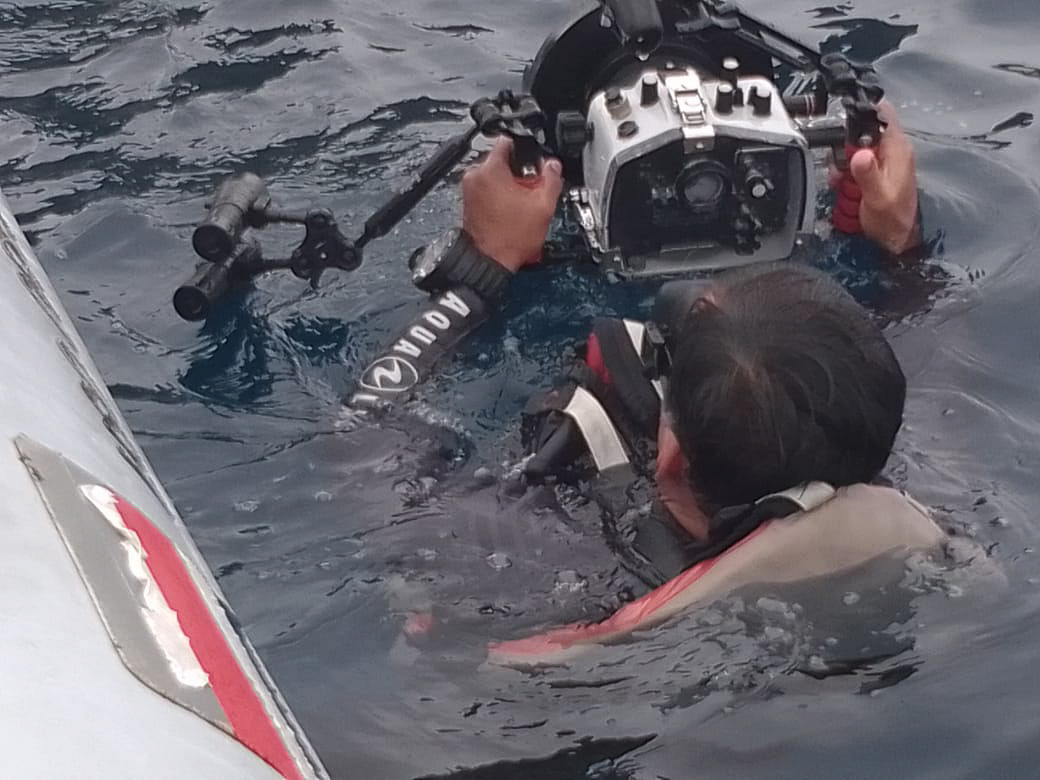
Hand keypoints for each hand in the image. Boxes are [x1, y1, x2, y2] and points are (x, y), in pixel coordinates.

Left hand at [462, 137, 563, 272]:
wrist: (489, 261)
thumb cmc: (509, 238)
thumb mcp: (543, 205)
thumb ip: (551, 178)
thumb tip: (553, 166)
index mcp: (491, 169)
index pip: (507, 141)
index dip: (525, 148)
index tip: (533, 159)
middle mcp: (475, 176)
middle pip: (501, 160)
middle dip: (518, 171)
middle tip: (531, 188)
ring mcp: (469, 190)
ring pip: (494, 176)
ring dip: (509, 184)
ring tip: (521, 203)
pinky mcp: (469, 202)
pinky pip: (487, 190)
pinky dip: (499, 195)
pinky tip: (511, 211)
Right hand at [833, 102, 921, 255]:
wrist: (897, 238)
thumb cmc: (891, 219)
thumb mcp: (877, 197)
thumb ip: (868, 173)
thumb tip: (860, 153)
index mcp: (896, 149)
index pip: (883, 113)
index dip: (864, 111)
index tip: (845, 125)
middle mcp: (893, 151)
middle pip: (863, 132)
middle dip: (846, 148)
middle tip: (842, 169)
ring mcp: (885, 161)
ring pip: (856, 149)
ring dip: (844, 164)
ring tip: (843, 182)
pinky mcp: (878, 172)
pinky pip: (858, 164)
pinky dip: (847, 173)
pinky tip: (847, 186)